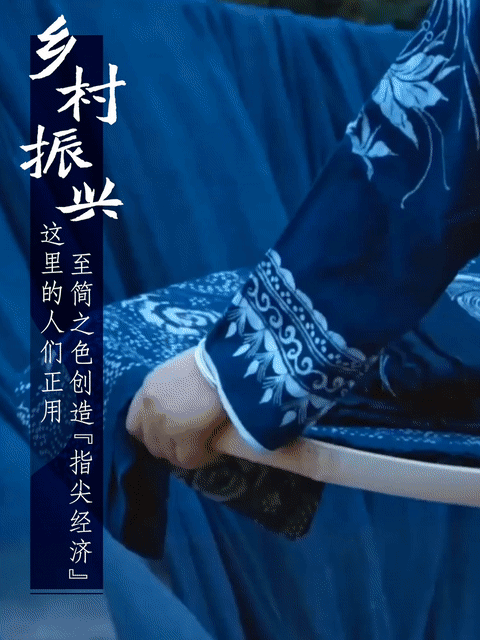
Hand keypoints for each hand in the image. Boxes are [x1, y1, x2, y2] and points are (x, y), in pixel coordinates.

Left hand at [125, 347, 229, 468]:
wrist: (226, 365)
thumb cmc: (210, 360)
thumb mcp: (182, 368)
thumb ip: (173, 386)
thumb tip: (180, 402)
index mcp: (149, 387)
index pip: (134, 423)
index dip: (149, 432)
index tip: (164, 433)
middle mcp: (151, 408)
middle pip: (150, 443)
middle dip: (166, 445)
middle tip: (185, 442)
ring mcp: (165, 425)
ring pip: (168, 454)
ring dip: (183, 453)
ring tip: (201, 447)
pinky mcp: (185, 438)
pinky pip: (187, 460)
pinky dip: (199, 457)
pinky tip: (210, 451)